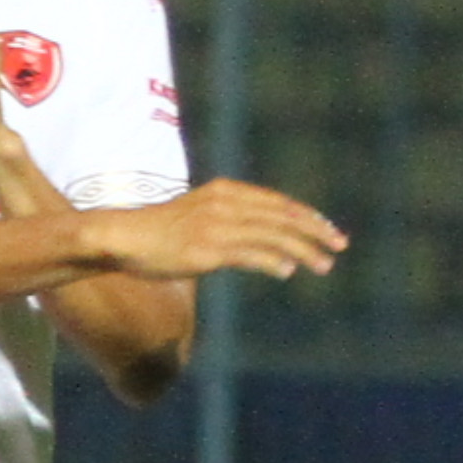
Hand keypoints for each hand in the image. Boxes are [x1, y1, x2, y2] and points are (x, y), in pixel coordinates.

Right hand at [97, 178, 347, 282]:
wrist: (122, 236)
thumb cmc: (157, 234)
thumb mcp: (197, 219)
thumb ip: (229, 227)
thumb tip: (262, 252)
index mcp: (225, 191)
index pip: (277, 202)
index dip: (306, 215)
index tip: (328, 229)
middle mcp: (225, 203)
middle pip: (282, 215)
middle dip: (315, 230)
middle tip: (340, 244)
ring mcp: (216, 225)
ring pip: (272, 235)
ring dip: (303, 250)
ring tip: (325, 265)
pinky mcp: (207, 248)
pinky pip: (250, 254)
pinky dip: (272, 261)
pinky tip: (289, 271)